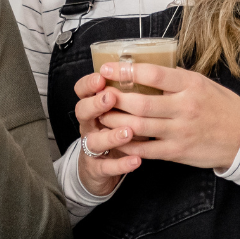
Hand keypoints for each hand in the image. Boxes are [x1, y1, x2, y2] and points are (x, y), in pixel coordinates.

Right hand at [72, 72, 140, 195]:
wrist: (102, 168)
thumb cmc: (119, 131)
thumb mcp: (122, 111)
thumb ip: (131, 94)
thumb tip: (157, 69)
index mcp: (93, 108)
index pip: (82, 90)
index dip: (89, 83)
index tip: (102, 76)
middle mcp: (89, 126)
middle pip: (82, 111)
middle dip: (95, 104)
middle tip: (110, 98)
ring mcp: (91, 148)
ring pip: (93, 140)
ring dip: (111, 135)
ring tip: (128, 131)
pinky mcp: (98, 169)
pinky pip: (106, 167)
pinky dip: (121, 164)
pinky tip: (137, 160)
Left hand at [96, 62, 239, 169]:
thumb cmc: (221, 106)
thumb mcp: (203, 84)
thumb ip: (176, 78)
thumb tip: (145, 69)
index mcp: (191, 85)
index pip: (153, 74)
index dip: (126, 70)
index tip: (108, 68)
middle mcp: (185, 107)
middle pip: (140, 103)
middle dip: (114, 99)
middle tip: (98, 95)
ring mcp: (181, 131)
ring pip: (138, 126)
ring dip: (114, 121)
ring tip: (100, 115)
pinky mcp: (177, 151)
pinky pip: (145, 149)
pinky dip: (127, 144)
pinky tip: (114, 138)